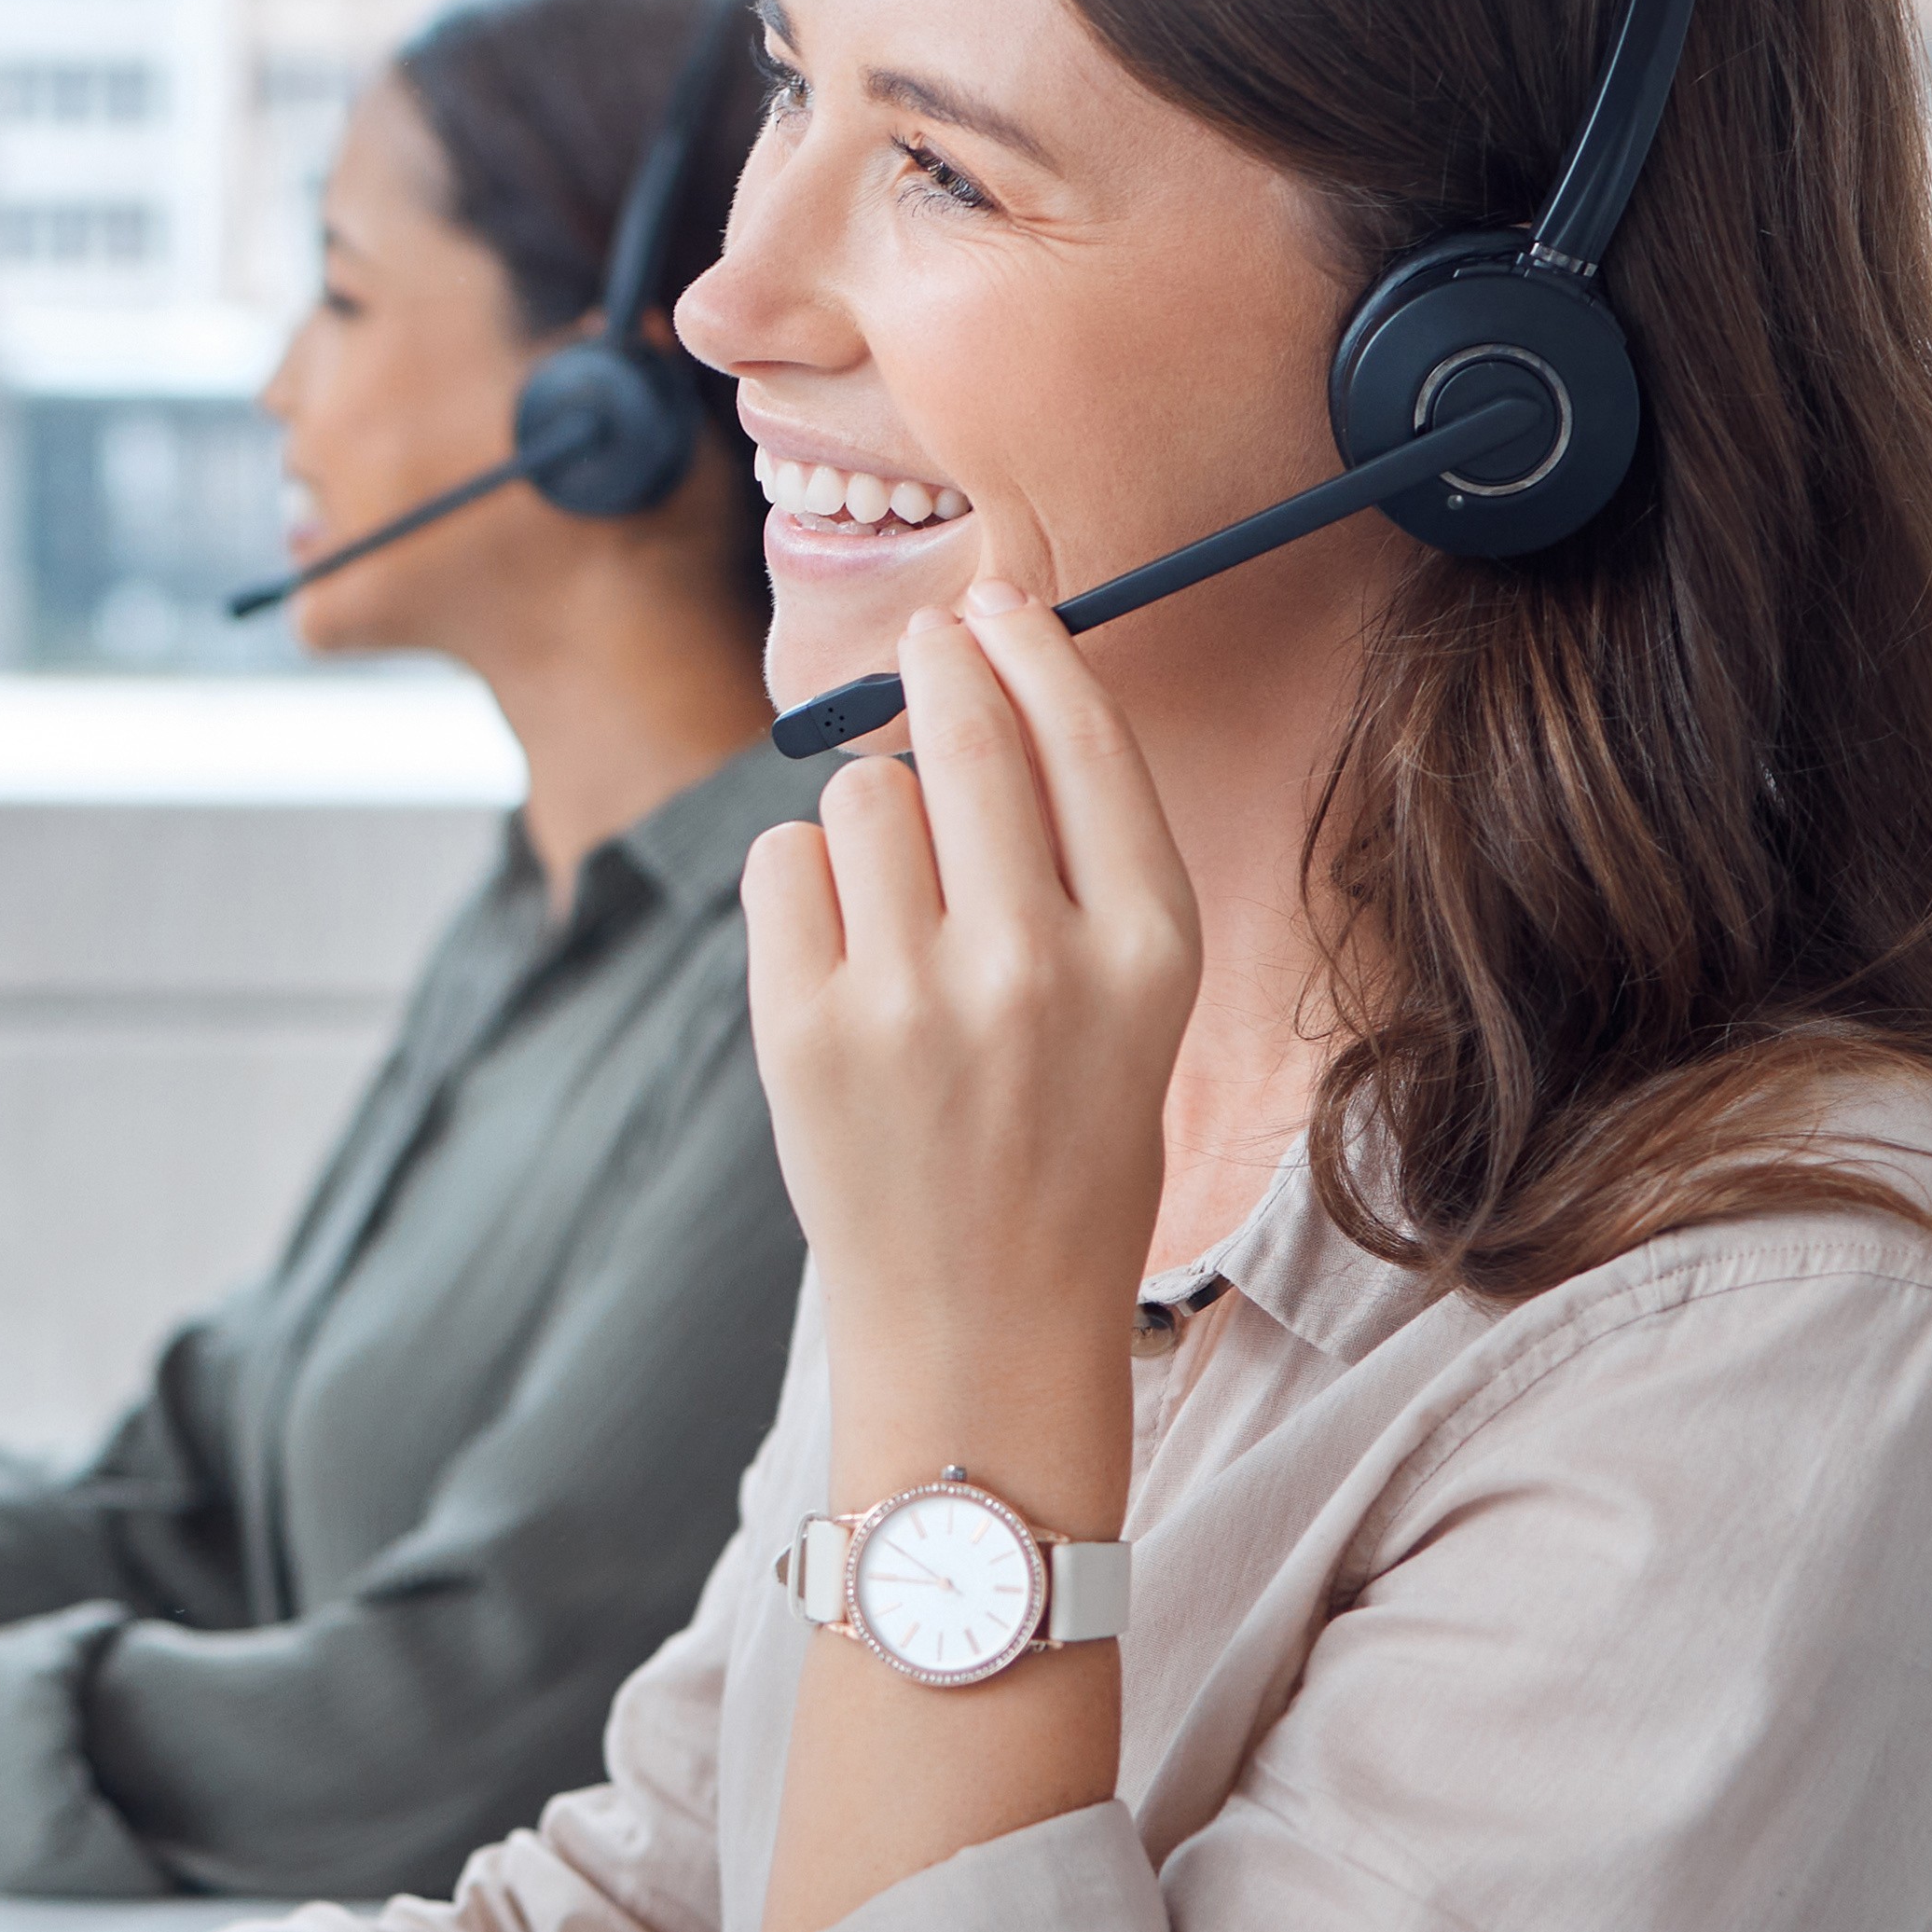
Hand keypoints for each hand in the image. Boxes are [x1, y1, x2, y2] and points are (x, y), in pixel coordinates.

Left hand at [738, 593, 1194, 1501]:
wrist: (979, 1327)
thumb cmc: (1063, 1146)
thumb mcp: (1138, 1003)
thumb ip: (1084, 852)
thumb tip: (996, 665)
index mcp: (1147, 952)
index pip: (1083, 737)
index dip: (1031, 646)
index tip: (996, 604)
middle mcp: (1036, 966)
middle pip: (964, 729)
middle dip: (936, 667)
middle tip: (924, 648)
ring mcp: (911, 1001)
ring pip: (867, 792)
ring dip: (875, 813)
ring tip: (898, 899)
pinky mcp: (804, 1033)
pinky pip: (784, 860)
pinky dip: (803, 880)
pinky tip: (840, 944)